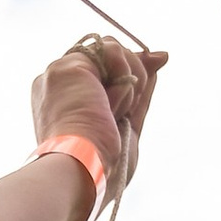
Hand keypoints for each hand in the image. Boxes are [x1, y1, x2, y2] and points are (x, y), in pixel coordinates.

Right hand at [31, 33, 165, 203]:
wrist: (82, 171)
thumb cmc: (100, 166)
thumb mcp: (127, 123)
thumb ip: (139, 90)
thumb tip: (161, 56)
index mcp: (64, 100)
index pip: (104, 70)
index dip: (129, 73)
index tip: (150, 76)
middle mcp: (59, 83)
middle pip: (108, 55)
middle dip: (132, 75)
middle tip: (129, 108)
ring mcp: (60, 72)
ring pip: (112, 48)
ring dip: (130, 77)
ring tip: (119, 110)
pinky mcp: (69, 67)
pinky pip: (112, 50)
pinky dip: (125, 72)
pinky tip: (115, 99)